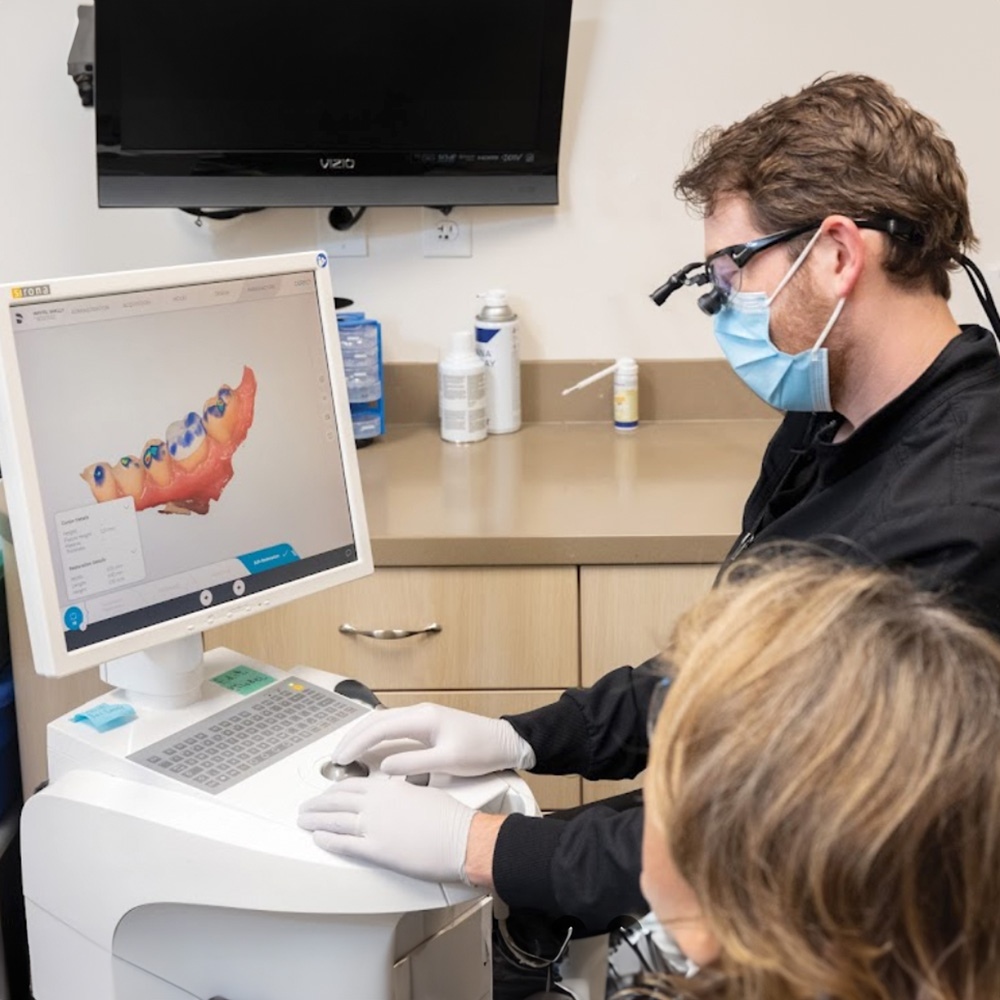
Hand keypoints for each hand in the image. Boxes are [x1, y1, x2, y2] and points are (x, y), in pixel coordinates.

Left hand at [298, 777, 474, 883]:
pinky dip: (328, 841)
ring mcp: (374, 827)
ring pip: (335, 821)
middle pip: (337, 802)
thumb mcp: (423, 792)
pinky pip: (344, 844)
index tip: (326, 794)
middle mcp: (377, 804)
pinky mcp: (377, 850)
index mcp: (388, 788)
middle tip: (306, 807)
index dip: (334, 791)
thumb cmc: (449, 818)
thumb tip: (396, 796)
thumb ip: (402, 793)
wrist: (461, 838)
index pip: (352, 786)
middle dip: (318, 805)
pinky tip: (318, 840)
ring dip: (316, 821)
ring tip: (304, 822)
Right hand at [333, 703, 535, 776]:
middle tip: (336, 758)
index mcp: (423, 718)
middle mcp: (420, 713)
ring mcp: (423, 717)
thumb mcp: (448, 761)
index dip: (357, 743)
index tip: (342, 758)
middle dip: (353, 737)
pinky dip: (377, 738)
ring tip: (348, 754)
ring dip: (363, 736)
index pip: (379, 727)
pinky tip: (371, 750)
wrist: (505, 742)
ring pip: (383, 723)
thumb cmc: (481, 749)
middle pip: (376, 721)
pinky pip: (394, 728)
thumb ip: (415, 763)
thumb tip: (385, 766)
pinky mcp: (427, 726)